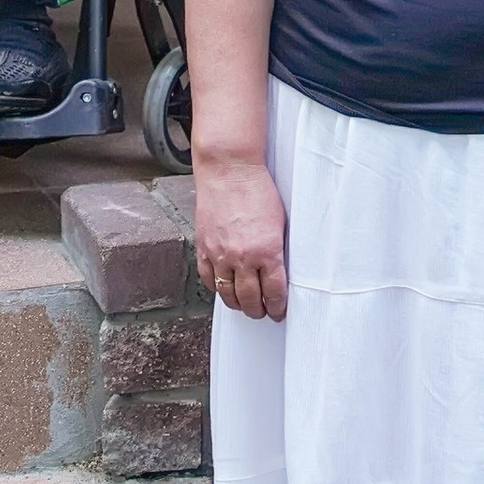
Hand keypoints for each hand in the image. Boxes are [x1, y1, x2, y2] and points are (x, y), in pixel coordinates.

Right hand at [196, 149, 288, 320]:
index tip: (279, 312)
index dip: (278, 307)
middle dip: (258, 311)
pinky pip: (208, 279)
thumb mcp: (280, 222)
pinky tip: (224, 288)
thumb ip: (277, 250)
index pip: (274, 292)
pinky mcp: (203, 248)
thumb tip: (279, 272)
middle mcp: (242, 257)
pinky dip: (217, 288)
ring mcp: (220, 254)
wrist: (229, 170)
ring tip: (245, 305)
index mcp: (267, 251)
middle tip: (263, 312)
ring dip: (238, 304)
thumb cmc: (258, 190)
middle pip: (250, 299)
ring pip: (228, 294)